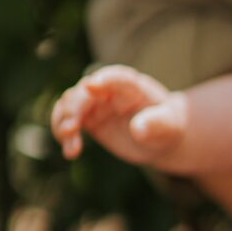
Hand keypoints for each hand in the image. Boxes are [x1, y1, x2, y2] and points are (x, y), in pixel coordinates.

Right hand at [52, 66, 191, 171]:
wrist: (162, 137)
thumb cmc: (168, 125)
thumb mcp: (168, 125)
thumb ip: (155, 124)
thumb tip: (137, 129)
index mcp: (131, 85)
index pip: (114, 77)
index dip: (103, 80)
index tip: (92, 85)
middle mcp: (108, 90)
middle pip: (83, 91)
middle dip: (74, 108)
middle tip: (72, 128)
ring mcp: (95, 104)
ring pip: (68, 104)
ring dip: (62, 122)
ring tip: (71, 145)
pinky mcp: (88, 120)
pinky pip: (67, 121)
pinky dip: (63, 134)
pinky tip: (71, 153)